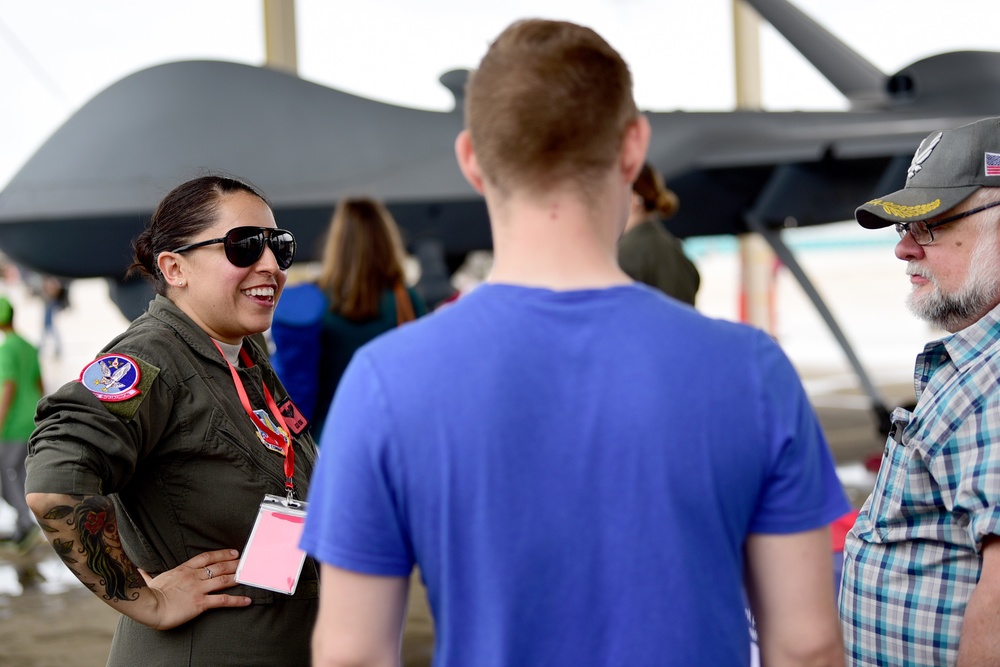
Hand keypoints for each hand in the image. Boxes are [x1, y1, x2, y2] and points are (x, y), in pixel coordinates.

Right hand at [135, 549, 251, 629]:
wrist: (149, 606)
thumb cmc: (149, 595)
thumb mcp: (151, 580)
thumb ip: (149, 575)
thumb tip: (140, 570)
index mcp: (184, 569)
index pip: (207, 557)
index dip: (222, 554)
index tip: (233, 552)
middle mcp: (194, 576)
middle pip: (220, 566)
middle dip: (235, 564)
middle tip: (248, 562)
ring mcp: (199, 588)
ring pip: (224, 580)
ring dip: (238, 577)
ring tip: (249, 576)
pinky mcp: (201, 603)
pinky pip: (223, 600)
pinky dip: (237, 600)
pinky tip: (247, 600)